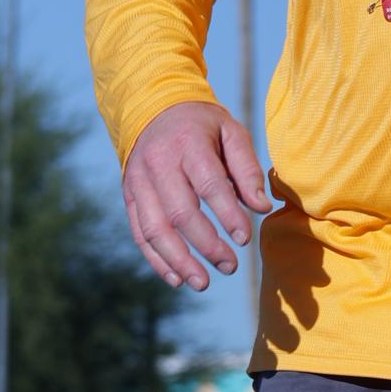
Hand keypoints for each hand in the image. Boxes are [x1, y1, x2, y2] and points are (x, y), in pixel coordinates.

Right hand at [122, 100, 272, 290]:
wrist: (153, 109)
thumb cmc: (202, 126)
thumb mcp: (231, 132)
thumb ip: (247, 169)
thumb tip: (261, 207)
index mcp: (187, 143)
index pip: (208, 184)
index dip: (227, 214)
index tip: (244, 239)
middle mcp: (158, 163)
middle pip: (180, 212)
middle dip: (207, 244)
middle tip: (231, 266)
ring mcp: (138, 182)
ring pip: (155, 229)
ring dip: (179, 261)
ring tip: (203, 283)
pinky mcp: (129, 196)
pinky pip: (140, 234)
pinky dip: (157, 260)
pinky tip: (177, 279)